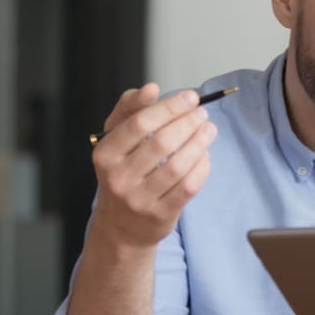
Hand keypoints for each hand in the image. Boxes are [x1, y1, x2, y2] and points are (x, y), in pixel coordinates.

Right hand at [89, 83, 216, 249]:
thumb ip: (130, 109)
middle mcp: (118, 177)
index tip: (191, 97)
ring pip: (178, 165)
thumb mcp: (116, 139)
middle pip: (162, 142)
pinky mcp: (160, 214)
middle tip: (202, 113)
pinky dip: (202, 167)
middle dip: (188, 122)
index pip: (140, 123)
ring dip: (200, 143)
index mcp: (105, 154)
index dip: (170, 107)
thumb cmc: (123, 171)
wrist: (121, 226)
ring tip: (209, 129)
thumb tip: (150, 88)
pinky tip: (205, 155)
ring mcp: (139, 199)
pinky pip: (189, 186)